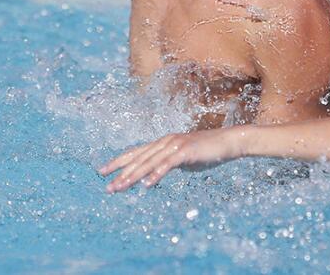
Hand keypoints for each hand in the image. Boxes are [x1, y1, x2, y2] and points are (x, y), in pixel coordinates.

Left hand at [99, 128, 245, 191]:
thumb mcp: (183, 158)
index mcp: (162, 143)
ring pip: (148, 162)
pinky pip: (167, 165)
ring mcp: (175, 145)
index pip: (135, 152)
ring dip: (133, 176)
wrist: (228, 142)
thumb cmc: (207, 151)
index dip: (118, 162)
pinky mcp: (185, 151)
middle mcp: (165, 142)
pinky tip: (146, 185)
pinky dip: (156, 174)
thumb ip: (169, 163)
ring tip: (120, 187)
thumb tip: (158, 171)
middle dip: (121, 173)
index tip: (102, 171)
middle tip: (107, 187)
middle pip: (138, 159)